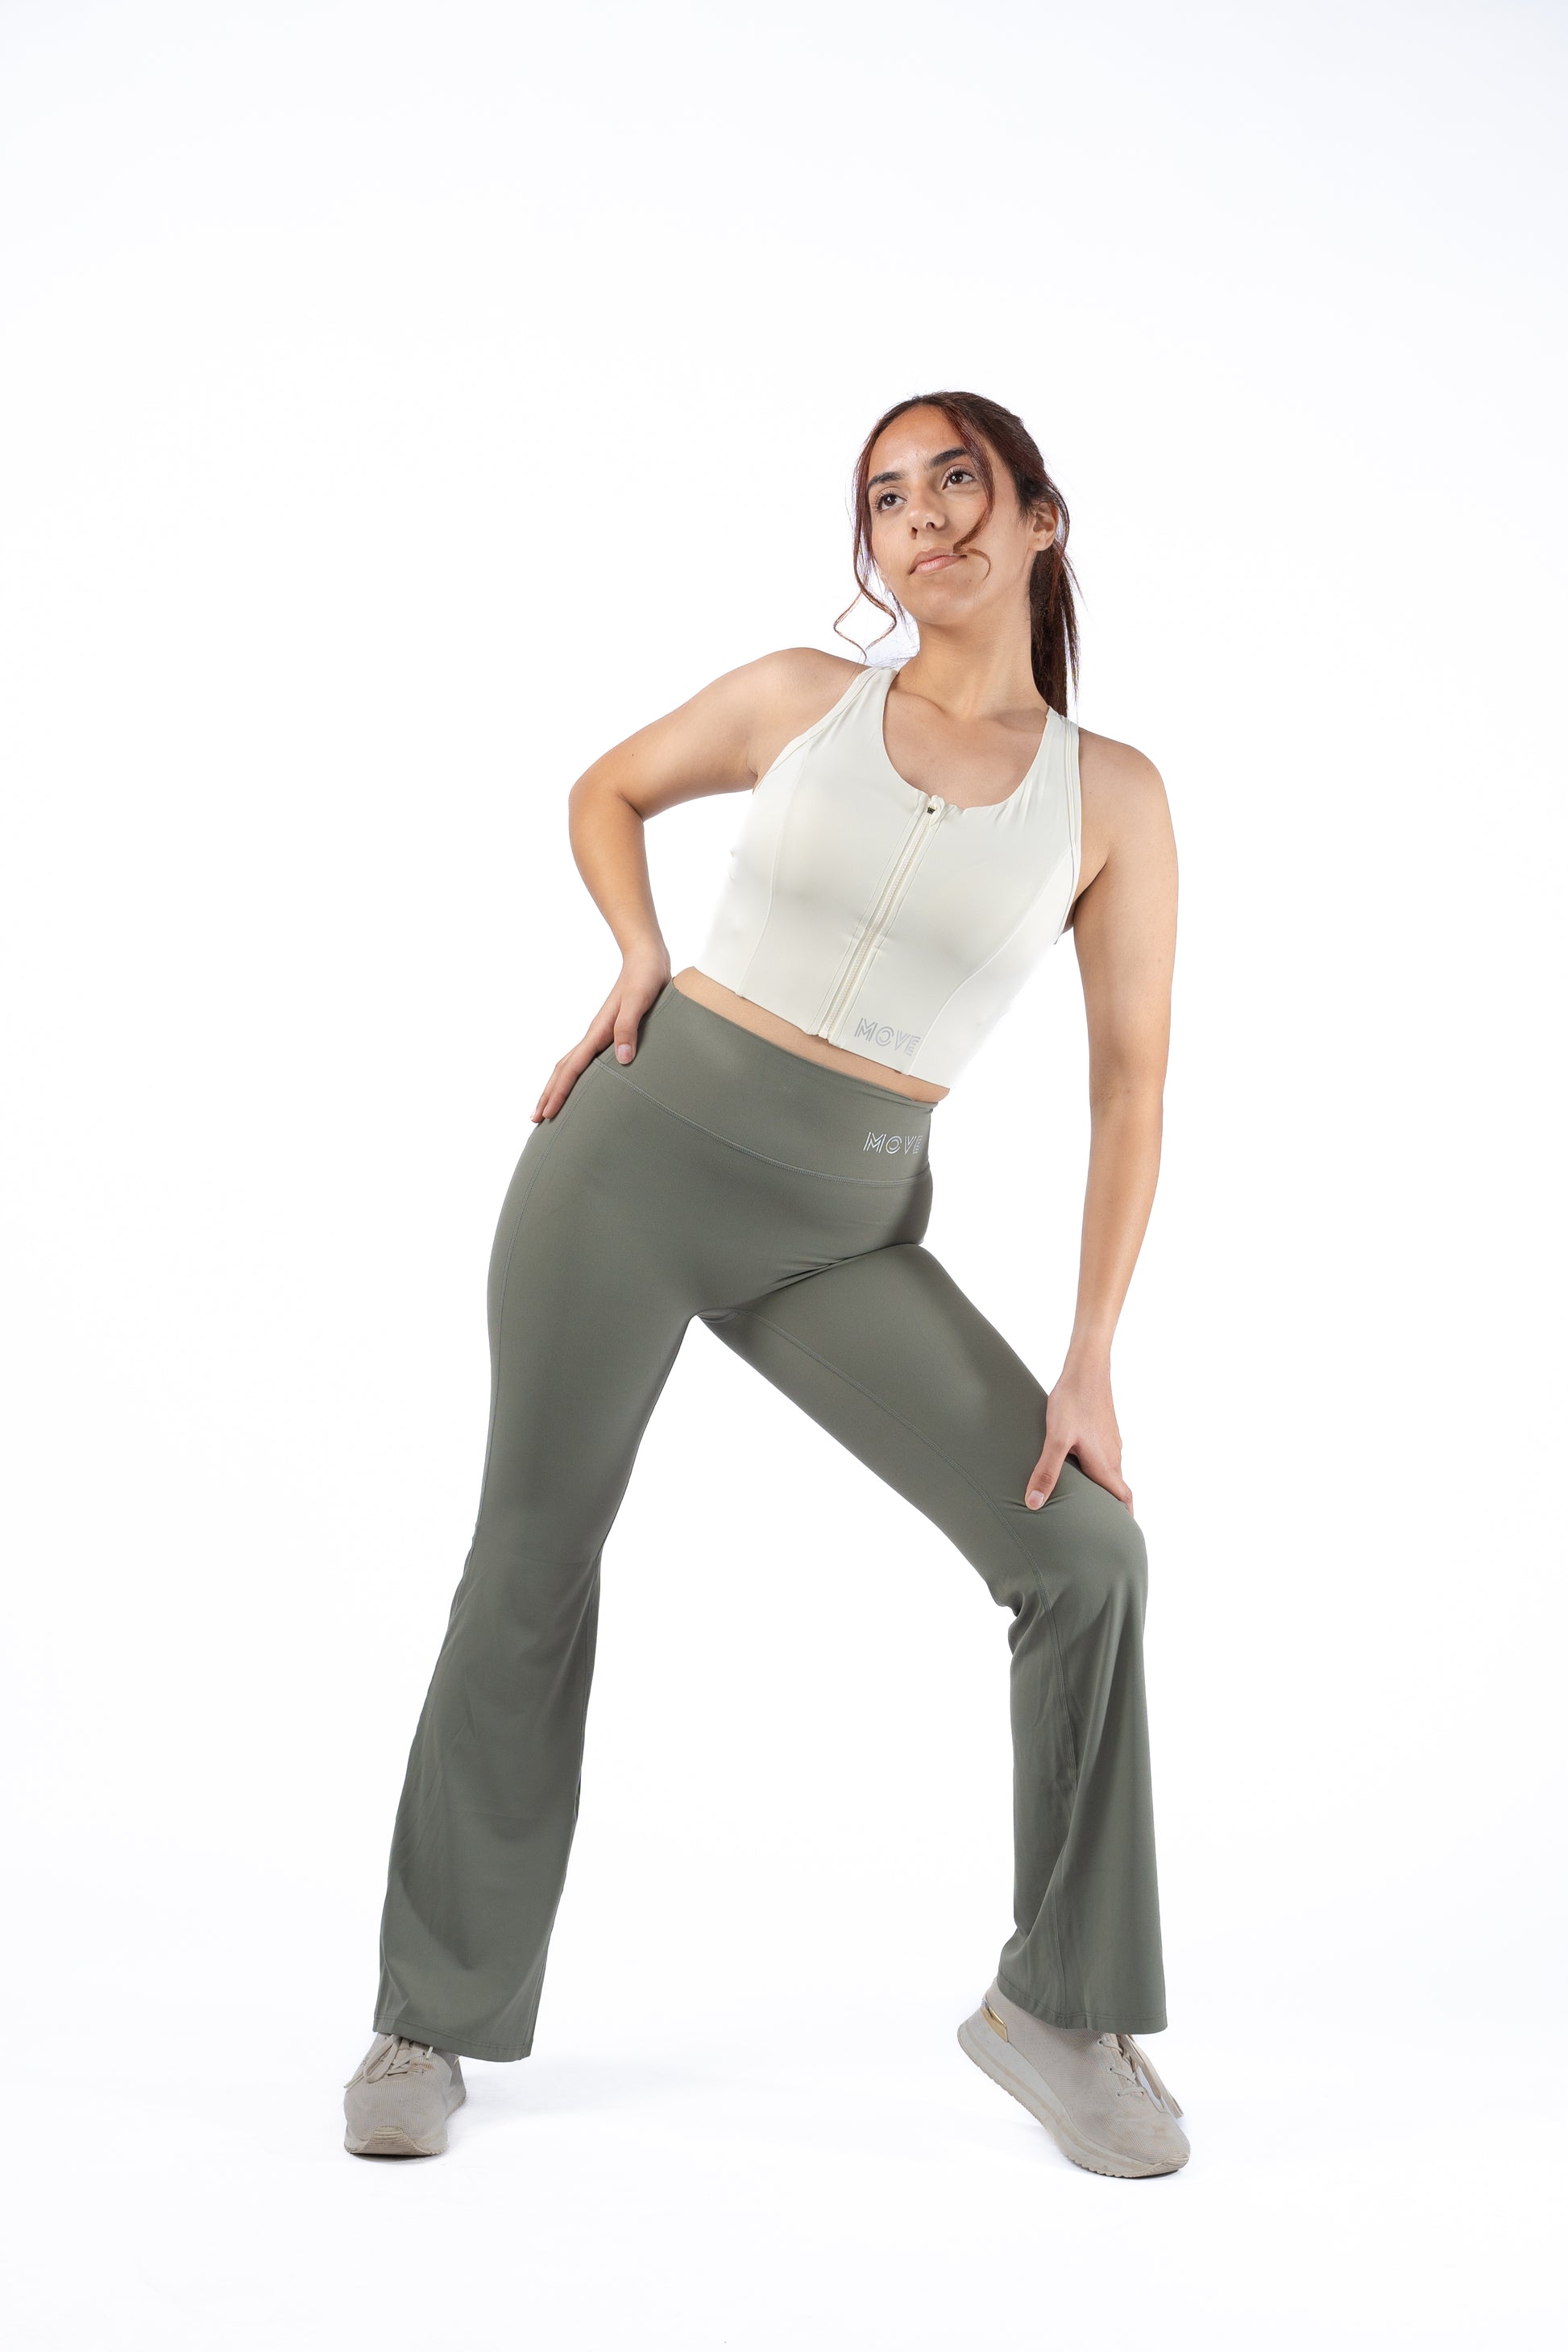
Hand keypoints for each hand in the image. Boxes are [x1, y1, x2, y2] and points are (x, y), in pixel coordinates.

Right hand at [531, 945, 671, 1121]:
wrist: (645, 959)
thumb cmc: (645, 979)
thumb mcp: (640, 1002)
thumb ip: (629, 1028)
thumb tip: (622, 1059)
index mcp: (598, 1032)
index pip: (572, 1068)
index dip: (560, 1092)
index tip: (549, 1113)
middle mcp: (594, 1035)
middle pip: (563, 1069)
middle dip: (549, 1094)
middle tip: (536, 1118)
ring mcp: (599, 1034)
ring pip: (571, 1064)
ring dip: (557, 1085)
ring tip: (550, 1104)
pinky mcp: (608, 1032)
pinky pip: (584, 1059)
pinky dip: (574, 1074)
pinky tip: (579, 1081)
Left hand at [1025, 1358, 1133, 1514]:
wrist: (1086, 1367)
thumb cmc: (1073, 1402)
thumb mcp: (1056, 1439)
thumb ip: (1046, 1471)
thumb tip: (1035, 1503)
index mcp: (1105, 1463)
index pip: (1123, 1497)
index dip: (1124, 1516)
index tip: (1122, 1533)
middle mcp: (1113, 1454)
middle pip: (1116, 1486)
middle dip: (1109, 1504)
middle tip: (1096, 1521)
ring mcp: (1110, 1440)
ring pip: (1109, 1469)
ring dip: (1101, 1485)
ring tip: (1083, 1496)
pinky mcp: (1104, 1427)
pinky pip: (1103, 1455)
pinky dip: (1095, 1467)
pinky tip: (1076, 1463)